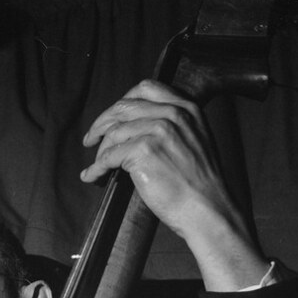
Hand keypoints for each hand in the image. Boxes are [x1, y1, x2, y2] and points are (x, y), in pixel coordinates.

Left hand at [81, 79, 267, 290]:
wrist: (206, 208)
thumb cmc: (198, 184)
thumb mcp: (195, 141)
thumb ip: (174, 127)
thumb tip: (138, 128)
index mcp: (187, 108)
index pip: (146, 89)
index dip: (122, 102)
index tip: (111, 117)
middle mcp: (173, 114)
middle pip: (124, 107)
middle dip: (102, 122)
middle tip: (91, 138)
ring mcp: (158, 130)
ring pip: (114, 133)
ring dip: (100, 151)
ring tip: (96, 165)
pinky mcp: (144, 151)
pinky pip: (109, 156)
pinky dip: (96, 168)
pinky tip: (92, 175)